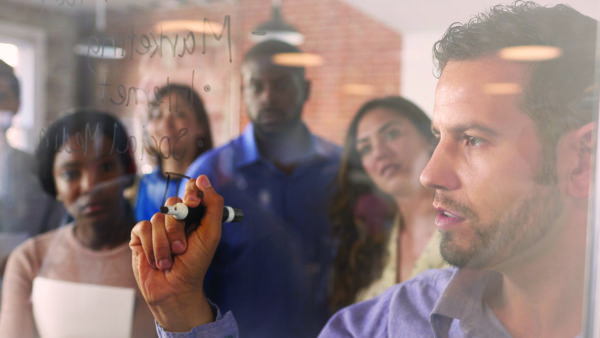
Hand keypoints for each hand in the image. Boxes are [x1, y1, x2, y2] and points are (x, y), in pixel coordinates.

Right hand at [130, 175, 222, 331]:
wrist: (175, 288)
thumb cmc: (196, 263)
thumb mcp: (211, 233)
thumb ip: (212, 205)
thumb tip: (203, 178)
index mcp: (195, 214)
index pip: (192, 190)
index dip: (191, 192)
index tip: (193, 203)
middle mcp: (175, 217)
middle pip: (173, 203)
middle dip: (178, 228)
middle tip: (182, 248)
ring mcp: (157, 226)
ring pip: (158, 218)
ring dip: (165, 244)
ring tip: (170, 260)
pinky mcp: (140, 235)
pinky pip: (143, 227)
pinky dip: (151, 246)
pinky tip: (157, 260)